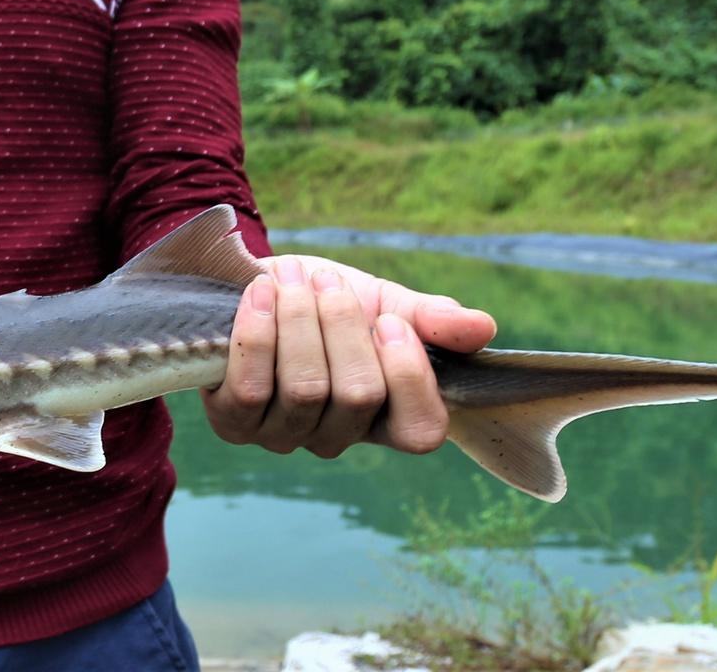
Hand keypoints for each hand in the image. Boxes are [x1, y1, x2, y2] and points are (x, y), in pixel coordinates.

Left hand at [202, 254, 495, 458]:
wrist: (256, 283)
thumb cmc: (324, 298)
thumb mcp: (383, 301)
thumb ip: (430, 318)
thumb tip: (483, 328)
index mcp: (385, 417)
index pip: (420, 431)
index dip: (410, 377)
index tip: (389, 320)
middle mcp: (337, 438)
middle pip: (358, 396)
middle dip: (343, 324)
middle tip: (327, 280)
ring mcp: (283, 436)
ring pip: (305, 389)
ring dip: (300, 319)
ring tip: (297, 279)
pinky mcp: (233, 422)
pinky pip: (250, 386)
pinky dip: (257, 331)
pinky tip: (261, 293)